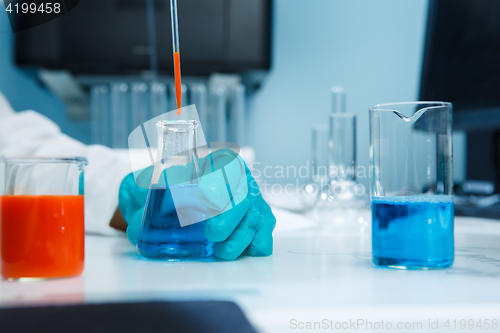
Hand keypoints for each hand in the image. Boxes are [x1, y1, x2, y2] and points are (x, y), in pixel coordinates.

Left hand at [118, 149, 275, 259]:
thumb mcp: (149, 190)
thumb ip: (142, 207)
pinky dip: (259, 240)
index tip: (207, 196)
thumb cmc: (166, 189)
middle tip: (213, 234)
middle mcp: (237, 178)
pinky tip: (250, 249)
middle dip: (230, 216)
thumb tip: (136, 232)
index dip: (221, 179)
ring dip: (242, 235)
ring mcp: (249, 198)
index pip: (225, 164)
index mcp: (214, 161)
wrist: (175, 199)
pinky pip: (264, 228)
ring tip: (224, 252)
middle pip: (242, 193)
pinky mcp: (256, 218)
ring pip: (255, 214)